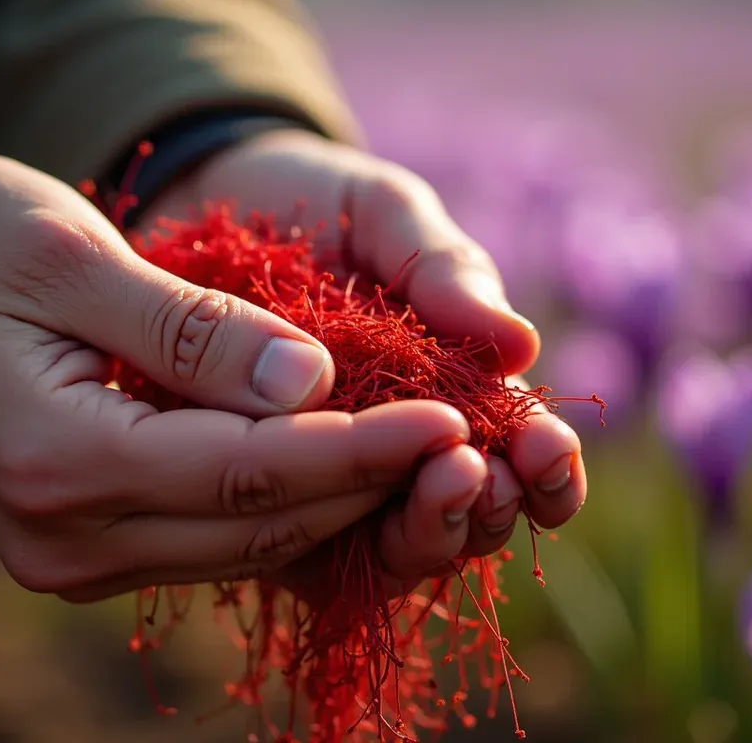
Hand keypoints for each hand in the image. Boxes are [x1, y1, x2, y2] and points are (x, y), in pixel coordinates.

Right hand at [0, 150, 489, 600]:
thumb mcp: (67, 254)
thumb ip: (190, 326)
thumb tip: (312, 378)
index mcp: (56, 458)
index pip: (249, 470)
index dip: (361, 447)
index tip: (453, 417)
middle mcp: (65, 534)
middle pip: (258, 523)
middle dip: (370, 482)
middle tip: (469, 439)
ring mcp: (73, 553)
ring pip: (245, 541)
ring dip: (340, 498)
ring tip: (427, 447)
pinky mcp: (85, 543)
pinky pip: (211, 533)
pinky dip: (286, 498)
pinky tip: (343, 453)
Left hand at [138, 129, 586, 578]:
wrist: (204, 199)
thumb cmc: (315, 206)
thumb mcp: (386, 218)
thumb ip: (445, 271)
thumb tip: (521, 347)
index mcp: (453, 392)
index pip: (520, 460)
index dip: (546, 467)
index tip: (546, 445)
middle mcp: (400, 452)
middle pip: (466, 520)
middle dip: (488, 507)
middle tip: (481, 472)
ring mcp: (333, 483)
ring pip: (396, 549)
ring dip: (430, 531)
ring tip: (439, 482)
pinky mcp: (264, 498)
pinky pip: (303, 552)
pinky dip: (333, 539)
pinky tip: (333, 498)